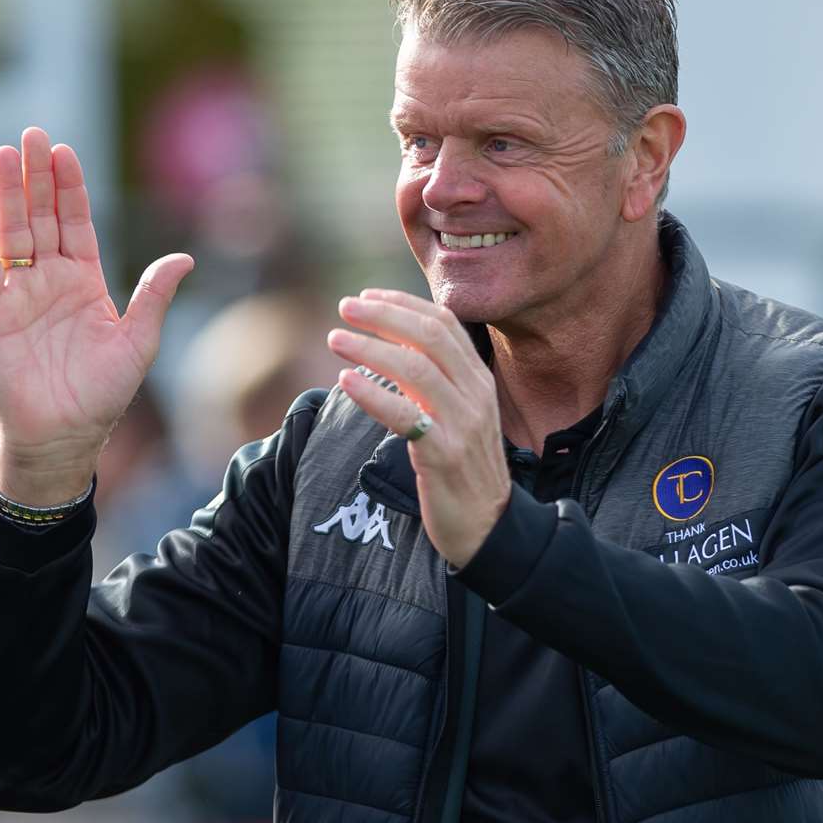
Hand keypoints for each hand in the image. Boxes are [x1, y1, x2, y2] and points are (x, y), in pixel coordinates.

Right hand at [0, 127, 192, 502]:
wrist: (65, 435)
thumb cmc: (103, 394)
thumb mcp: (138, 341)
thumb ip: (154, 295)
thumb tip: (185, 257)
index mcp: (86, 282)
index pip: (76, 224)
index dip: (71, 189)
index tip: (67, 151)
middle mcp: (50, 281)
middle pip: (41, 217)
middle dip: (38, 177)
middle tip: (34, 134)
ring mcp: (20, 295)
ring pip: (12, 233)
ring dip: (9, 194)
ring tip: (7, 153)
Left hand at [328, 289, 509, 567]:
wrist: (487, 526)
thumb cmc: (463, 469)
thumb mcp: (460, 415)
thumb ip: (436, 381)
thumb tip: (395, 348)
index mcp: (479, 379)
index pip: (443, 324)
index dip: (403, 304)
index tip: (367, 296)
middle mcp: (475, 394)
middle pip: (429, 336)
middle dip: (384, 316)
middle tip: (346, 308)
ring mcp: (462, 424)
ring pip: (415, 369)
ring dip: (370, 348)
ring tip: (336, 339)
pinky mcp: (444, 455)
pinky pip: (405, 415)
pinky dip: (373, 394)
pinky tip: (347, 381)